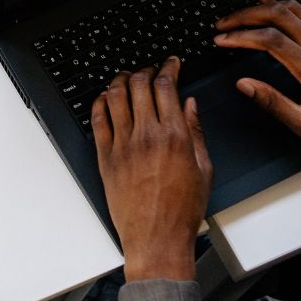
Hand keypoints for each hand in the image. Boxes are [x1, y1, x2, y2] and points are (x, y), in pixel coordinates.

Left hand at [92, 59, 211, 281]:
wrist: (157, 237)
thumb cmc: (182, 210)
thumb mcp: (203, 168)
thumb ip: (196, 131)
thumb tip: (189, 105)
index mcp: (174, 136)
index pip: (166, 86)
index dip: (168, 67)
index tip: (171, 63)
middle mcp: (146, 136)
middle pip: (139, 85)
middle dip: (145, 70)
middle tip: (149, 69)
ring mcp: (122, 146)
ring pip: (115, 97)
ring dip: (121, 80)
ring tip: (126, 77)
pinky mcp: (105, 158)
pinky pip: (97, 120)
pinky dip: (100, 103)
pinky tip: (105, 98)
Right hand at [215, 0, 300, 175]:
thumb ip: (272, 102)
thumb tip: (244, 85)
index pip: (271, 40)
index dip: (242, 36)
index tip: (222, 40)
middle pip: (280, 16)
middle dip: (246, 15)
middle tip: (224, 24)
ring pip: (294, 10)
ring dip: (264, 8)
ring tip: (240, 13)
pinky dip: (283, 8)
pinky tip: (271, 2)